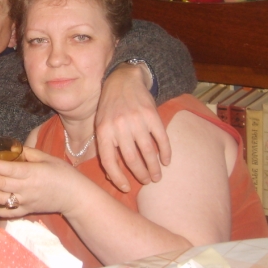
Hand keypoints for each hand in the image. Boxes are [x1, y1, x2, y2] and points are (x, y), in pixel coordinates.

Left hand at [0, 147, 82, 216]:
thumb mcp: (47, 158)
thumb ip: (28, 152)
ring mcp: (26, 202)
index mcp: (33, 173)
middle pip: (0, 184)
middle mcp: (27, 189)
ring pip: (0, 200)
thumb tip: (11, 147)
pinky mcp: (26, 211)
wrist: (75, 197)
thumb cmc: (63, 174)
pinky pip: (7, 213)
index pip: (8, 170)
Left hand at [96, 62, 170, 190]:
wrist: (122, 80)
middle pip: (131, 159)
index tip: (127, 188)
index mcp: (103, 131)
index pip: (109, 162)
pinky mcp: (152, 115)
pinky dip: (165, 152)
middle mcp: (119, 127)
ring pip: (148, 152)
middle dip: (140, 175)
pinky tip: (166, 161)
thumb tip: (112, 177)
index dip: (118, 178)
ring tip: (157, 176)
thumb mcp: (100, 125)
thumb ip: (105, 148)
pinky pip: (161, 139)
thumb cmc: (109, 108)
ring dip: (154, 168)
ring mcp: (136, 120)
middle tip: (146, 181)